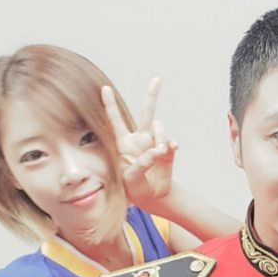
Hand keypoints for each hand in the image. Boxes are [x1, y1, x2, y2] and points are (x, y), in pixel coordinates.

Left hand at [102, 78, 178, 208]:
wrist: (151, 196)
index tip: (105, 88)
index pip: (115, 120)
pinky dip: (172, 144)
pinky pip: (172, 141)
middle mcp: (140, 139)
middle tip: (157, 79)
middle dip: (152, 96)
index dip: (110, 105)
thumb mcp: (130, 178)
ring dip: (161, 136)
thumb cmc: (134, 187)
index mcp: (124, 143)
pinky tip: (172, 148)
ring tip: (161, 152)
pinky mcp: (168, 151)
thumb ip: (141, 164)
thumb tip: (157, 151)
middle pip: (146, 112)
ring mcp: (155, 143)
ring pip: (160, 127)